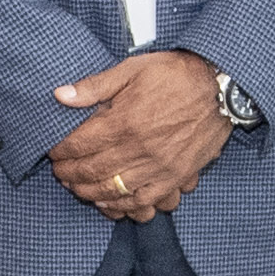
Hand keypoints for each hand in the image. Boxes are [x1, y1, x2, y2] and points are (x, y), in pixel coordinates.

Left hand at [52, 50, 230, 220]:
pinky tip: (109, 204)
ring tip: (77, 188)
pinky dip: (122, 206)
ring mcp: (159, 166)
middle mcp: (139, 148)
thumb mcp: (133, 69)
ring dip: (89, 192)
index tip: (53, 151)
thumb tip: (60, 95)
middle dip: (70, 174)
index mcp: (125, 120)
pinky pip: (144, 201)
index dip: (61, 151)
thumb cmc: (177, 75)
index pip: (80, 144)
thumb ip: (95, 86)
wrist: (221, 88)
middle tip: (59, 172)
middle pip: (92, 170)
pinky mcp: (175, 176)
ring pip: (113, 190)